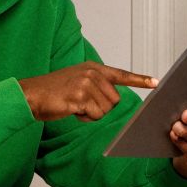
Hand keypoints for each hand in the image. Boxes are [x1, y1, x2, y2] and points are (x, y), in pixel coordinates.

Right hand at [19, 62, 156, 121]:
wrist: (31, 95)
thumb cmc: (54, 92)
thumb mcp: (77, 82)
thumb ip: (96, 85)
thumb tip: (113, 99)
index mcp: (92, 68)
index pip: (120, 74)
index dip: (139, 79)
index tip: (155, 82)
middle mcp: (92, 73)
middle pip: (115, 100)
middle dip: (101, 108)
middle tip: (81, 104)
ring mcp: (86, 83)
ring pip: (106, 109)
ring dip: (92, 114)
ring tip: (75, 106)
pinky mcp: (81, 96)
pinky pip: (95, 115)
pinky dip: (85, 118)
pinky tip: (72, 110)